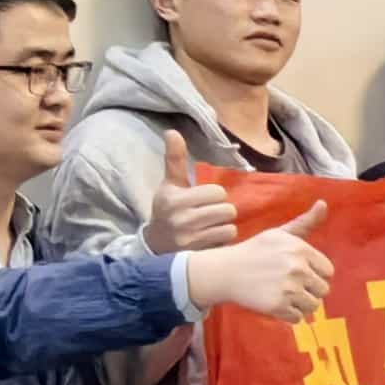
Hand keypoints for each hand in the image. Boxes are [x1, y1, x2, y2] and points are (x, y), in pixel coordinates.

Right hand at [145, 131, 238, 253]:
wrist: (156, 245)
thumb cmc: (168, 210)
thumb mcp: (170, 185)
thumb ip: (175, 159)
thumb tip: (172, 132)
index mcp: (173, 199)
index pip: (216, 192)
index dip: (214, 195)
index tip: (204, 199)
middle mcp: (180, 218)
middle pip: (226, 209)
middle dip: (222, 211)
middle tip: (210, 214)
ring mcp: (189, 238)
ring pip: (229, 226)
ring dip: (224, 225)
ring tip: (211, 226)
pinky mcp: (198, 253)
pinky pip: (226, 240)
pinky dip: (223, 239)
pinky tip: (211, 238)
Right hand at [185, 203, 332, 321]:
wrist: (224, 271)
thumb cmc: (255, 252)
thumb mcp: (279, 234)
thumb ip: (305, 222)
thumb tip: (323, 203)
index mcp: (301, 249)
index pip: (328, 271)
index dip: (314, 274)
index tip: (297, 272)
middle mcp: (298, 268)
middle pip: (323, 290)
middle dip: (308, 290)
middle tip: (287, 285)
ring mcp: (289, 288)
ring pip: (313, 306)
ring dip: (300, 304)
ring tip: (282, 294)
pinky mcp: (278, 305)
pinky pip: (298, 318)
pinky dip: (288, 314)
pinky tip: (274, 303)